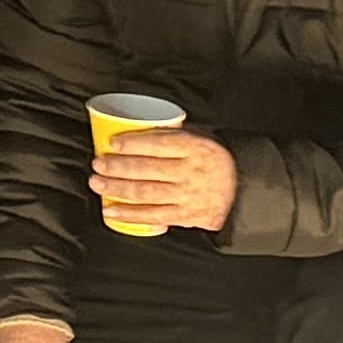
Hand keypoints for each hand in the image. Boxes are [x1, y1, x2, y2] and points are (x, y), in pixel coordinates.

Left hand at [90, 125, 240, 236]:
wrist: (244, 189)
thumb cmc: (214, 159)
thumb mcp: (201, 138)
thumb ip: (172, 133)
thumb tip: (133, 126)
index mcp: (196, 148)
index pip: (160, 143)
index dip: (133, 143)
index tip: (112, 143)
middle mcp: (192, 172)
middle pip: (148, 169)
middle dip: (118, 167)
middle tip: (98, 164)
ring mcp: (188, 196)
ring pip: (147, 192)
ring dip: (117, 189)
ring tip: (97, 183)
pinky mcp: (186, 216)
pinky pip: (154, 216)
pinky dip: (130, 214)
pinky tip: (111, 210)